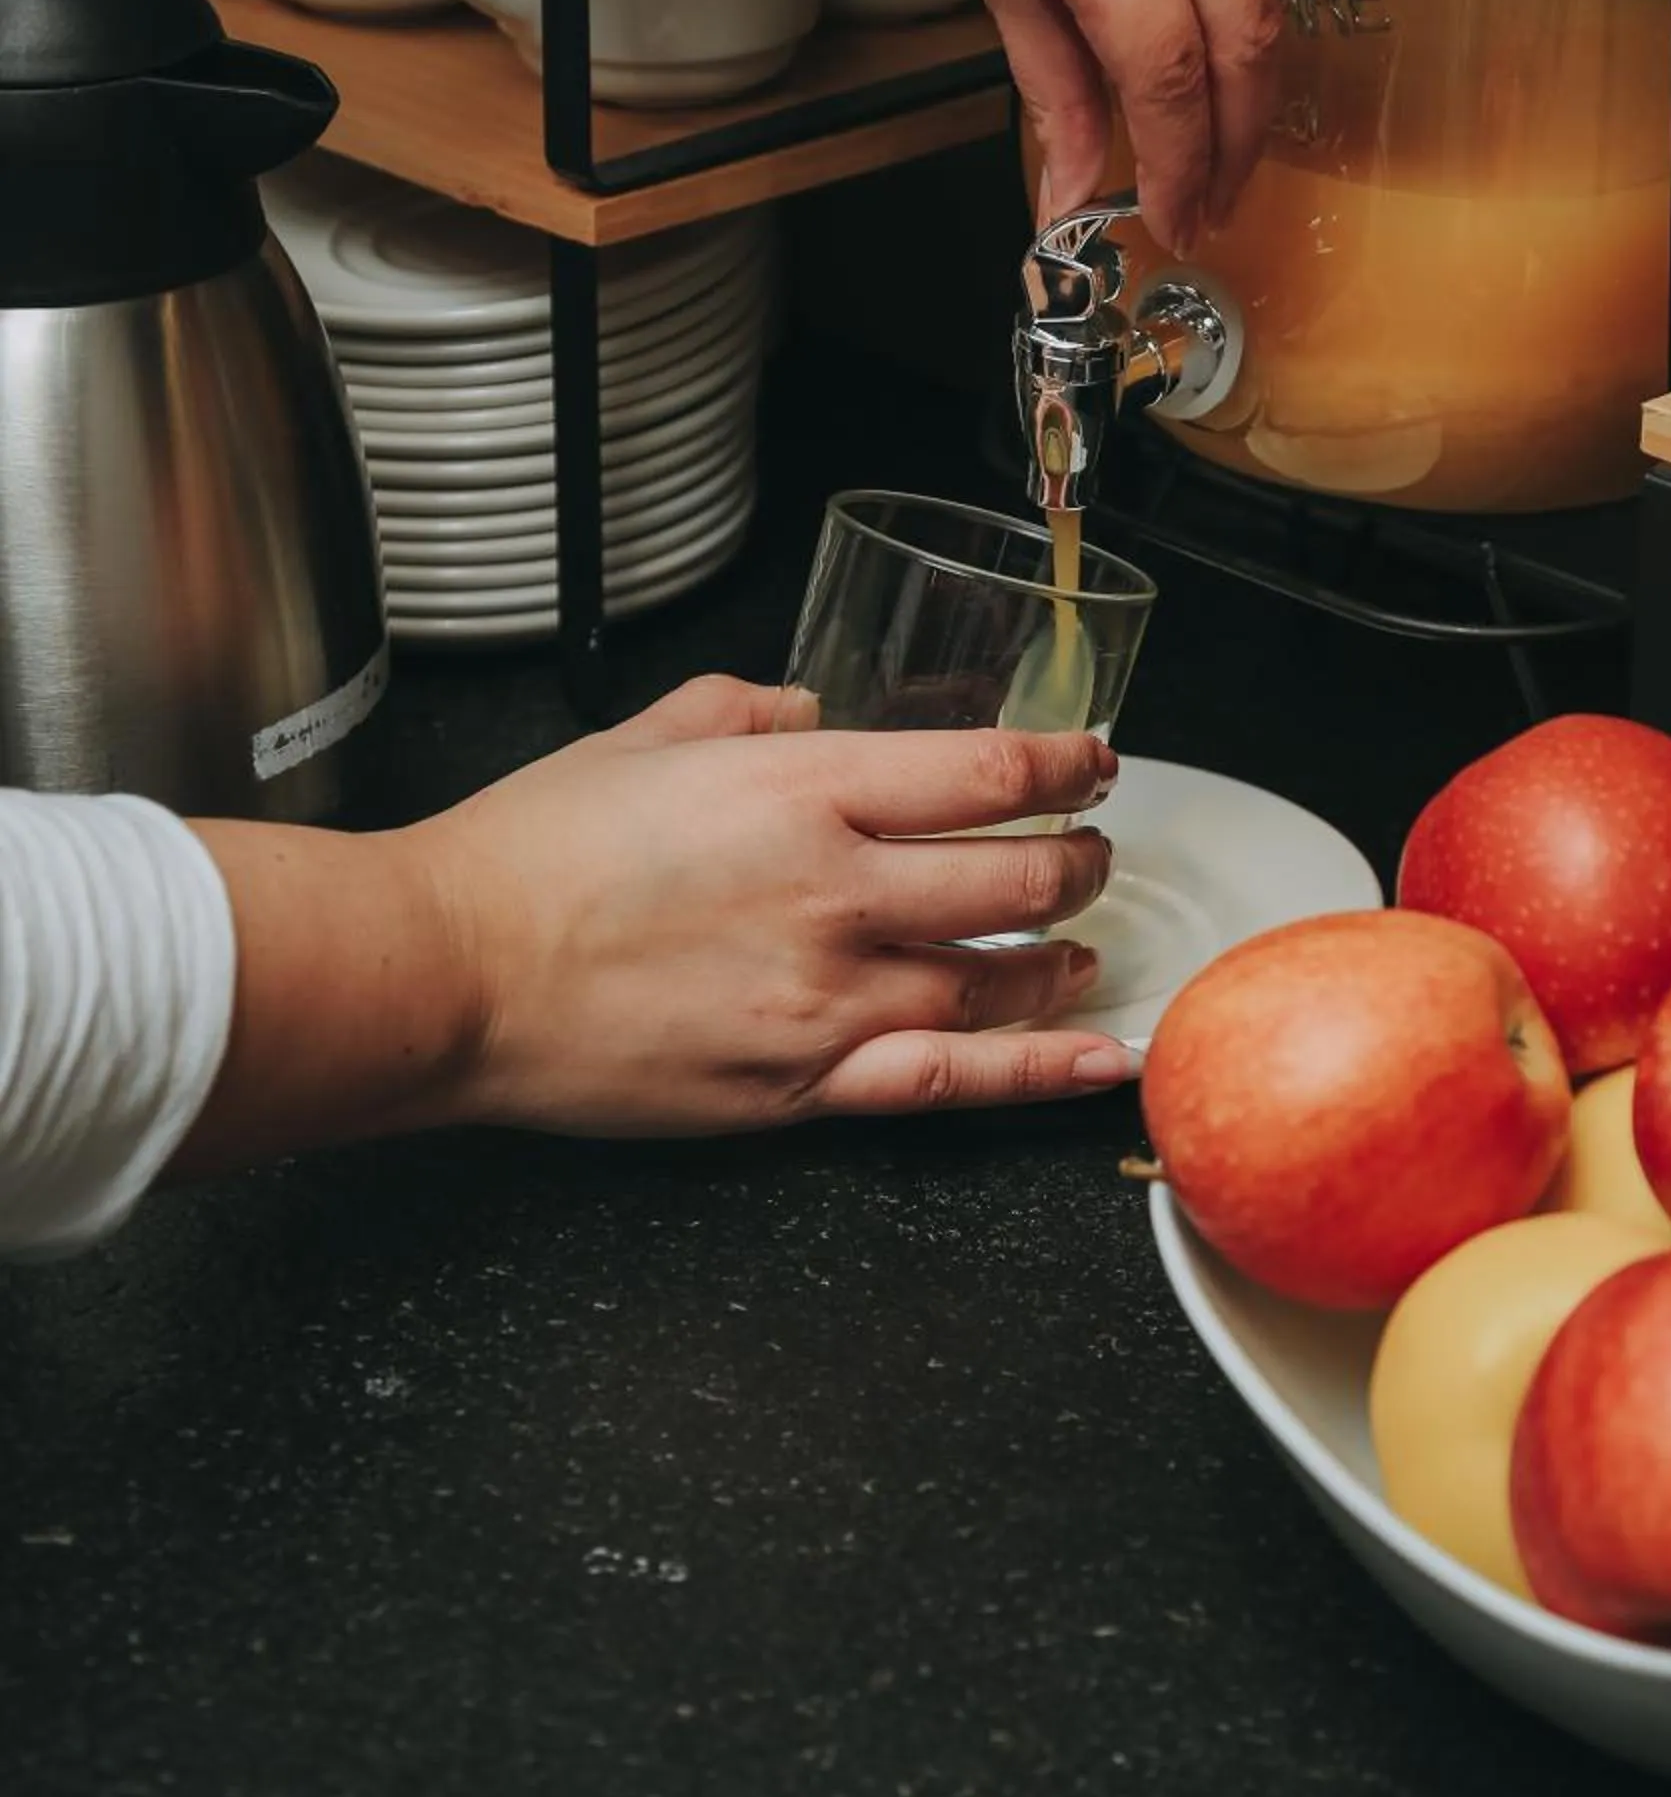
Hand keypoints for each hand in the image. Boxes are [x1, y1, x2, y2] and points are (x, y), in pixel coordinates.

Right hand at [413, 676, 1135, 1132]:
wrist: (452, 971)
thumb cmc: (530, 854)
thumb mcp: (647, 734)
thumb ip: (750, 709)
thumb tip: (815, 711)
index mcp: (804, 791)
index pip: (985, 772)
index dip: (1061, 765)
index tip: (1090, 761)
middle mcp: (836, 893)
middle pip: (1017, 876)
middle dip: (1077, 859)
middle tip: (1090, 851)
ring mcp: (826, 999)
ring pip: (996, 981)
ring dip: (1058, 957)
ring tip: (1078, 944)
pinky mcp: (800, 1086)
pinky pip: (950, 1081)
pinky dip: (1039, 1073)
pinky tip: (1093, 1058)